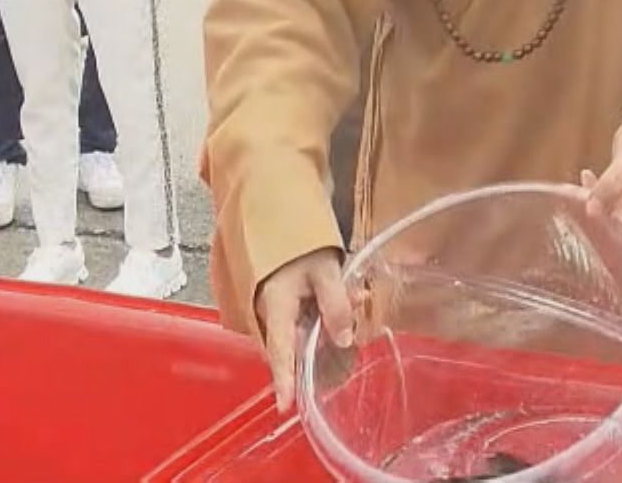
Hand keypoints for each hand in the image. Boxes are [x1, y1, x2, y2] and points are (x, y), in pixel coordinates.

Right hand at [254, 247, 353, 413]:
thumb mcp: (325, 270)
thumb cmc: (300, 242)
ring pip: (301, 335)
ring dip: (327, 327)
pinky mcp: (283, 306)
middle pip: (295, 348)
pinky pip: (302, 323)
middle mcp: (269, 314)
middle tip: (348, 326)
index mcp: (276, 306)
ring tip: (352, 298)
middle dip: (322, 348)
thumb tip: (344, 340)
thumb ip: (335, 305)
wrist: (278, 215)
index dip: (284, 380)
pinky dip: (321, 318)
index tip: (286, 405)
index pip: (280, 352)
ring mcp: (274, 311)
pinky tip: (344, 298)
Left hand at [585, 91, 621, 232]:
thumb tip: (591, 210)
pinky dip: (596, 192)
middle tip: (573, 209)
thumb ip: (612, 184)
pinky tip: (584, 179)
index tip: (591, 230)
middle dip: (599, 220)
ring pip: (614, 213)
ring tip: (572, 192)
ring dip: (593, 204)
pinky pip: (610, 198)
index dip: (618, 238)